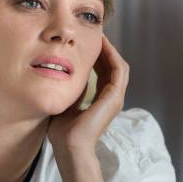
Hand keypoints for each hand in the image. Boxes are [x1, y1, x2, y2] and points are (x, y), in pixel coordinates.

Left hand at [47, 34, 128, 153]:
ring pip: (118, 66)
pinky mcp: (114, 97)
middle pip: (112, 66)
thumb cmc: (63, 132)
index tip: (87, 42)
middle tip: (94, 34)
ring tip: (99, 36)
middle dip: (105, 50)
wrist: (70, 147)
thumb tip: (67, 74)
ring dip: (110, 50)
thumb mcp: (66, 104)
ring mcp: (115, 98)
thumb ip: (71, 90)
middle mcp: (111, 98)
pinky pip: (119, 70)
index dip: (97, 56)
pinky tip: (102, 44)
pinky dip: (112, 55)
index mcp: (101, 101)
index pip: (104, 72)